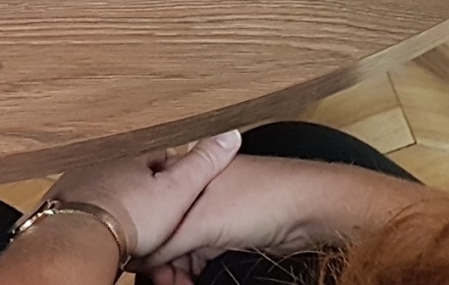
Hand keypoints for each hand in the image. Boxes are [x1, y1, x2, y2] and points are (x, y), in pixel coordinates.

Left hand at [44, 131, 241, 260]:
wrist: (84, 235)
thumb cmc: (131, 217)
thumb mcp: (178, 189)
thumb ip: (203, 162)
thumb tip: (229, 135)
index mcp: (133, 163)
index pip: (157, 157)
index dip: (171, 167)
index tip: (178, 177)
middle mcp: (103, 169)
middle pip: (127, 172)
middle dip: (139, 183)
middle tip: (152, 202)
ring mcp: (80, 186)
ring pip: (103, 188)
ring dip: (115, 199)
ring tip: (128, 217)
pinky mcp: (63, 207)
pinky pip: (81, 207)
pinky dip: (92, 214)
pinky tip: (100, 226)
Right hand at [142, 156, 426, 284]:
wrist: (314, 209)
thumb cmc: (261, 198)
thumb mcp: (201, 222)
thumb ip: (163, 242)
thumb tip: (134, 259)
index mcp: (178, 174)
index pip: (144, 210)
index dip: (139, 240)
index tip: (137, 267)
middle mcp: (189, 191)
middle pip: (159, 232)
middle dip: (156, 262)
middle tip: (159, 283)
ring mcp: (209, 212)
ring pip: (177, 248)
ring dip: (173, 270)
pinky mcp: (226, 232)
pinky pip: (196, 256)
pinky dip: (190, 271)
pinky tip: (188, 282)